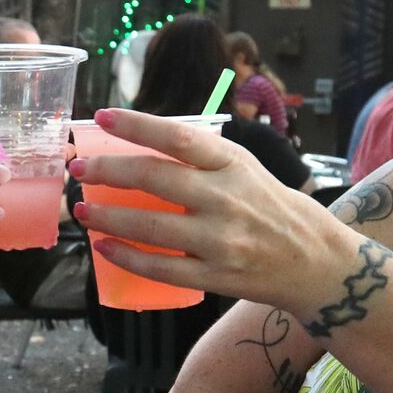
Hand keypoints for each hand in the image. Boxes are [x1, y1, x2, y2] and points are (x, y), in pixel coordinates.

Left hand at [69, 108, 356, 324]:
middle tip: (79, 168)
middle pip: (155, 179)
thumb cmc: (271, 207)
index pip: (178, 138)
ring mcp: (221, 241)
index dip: (137, 125)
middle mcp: (226, 199)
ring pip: (150, 227)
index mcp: (233, 164)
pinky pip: (161, 267)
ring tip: (82, 210)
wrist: (314, 262)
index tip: (102, 117)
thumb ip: (202, 157)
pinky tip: (104, 247)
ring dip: (108, 217)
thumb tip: (141, 143)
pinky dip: (127, 257)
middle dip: (108, 171)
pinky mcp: (216, 276)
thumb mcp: (245, 168)